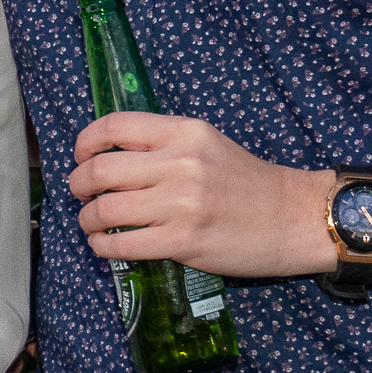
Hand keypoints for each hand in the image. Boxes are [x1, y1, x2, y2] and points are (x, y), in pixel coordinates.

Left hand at [68, 112, 332, 279]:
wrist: (293, 217)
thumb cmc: (247, 182)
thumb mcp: (207, 145)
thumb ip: (162, 145)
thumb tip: (107, 157)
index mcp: (184, 132)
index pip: (113, 126)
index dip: (85, 143)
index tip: (80, 158)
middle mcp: (180, 163)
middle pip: (99, 170)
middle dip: (78, 185)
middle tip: (81, 195)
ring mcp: (181, 203)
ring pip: (104, 209)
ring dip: (87, 219)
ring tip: (93, 223)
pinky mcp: (183, 241)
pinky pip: (121, 244)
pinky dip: (102, 246)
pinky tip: (106, 245)